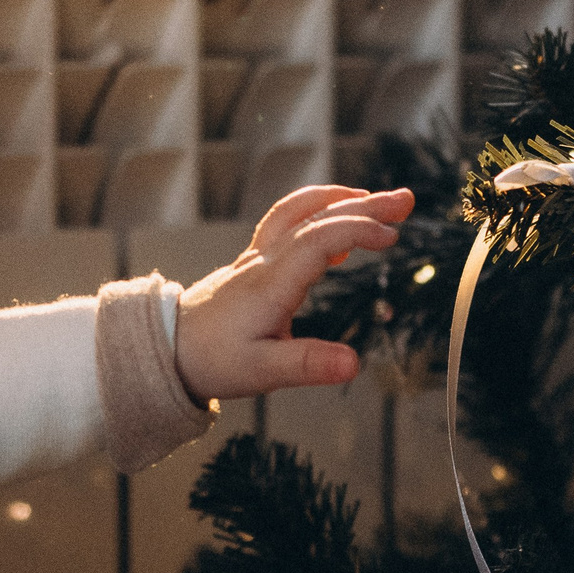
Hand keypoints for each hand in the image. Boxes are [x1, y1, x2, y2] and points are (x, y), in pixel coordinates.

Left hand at [174, 185, 412, 401]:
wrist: (167, 349)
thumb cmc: (212, 360)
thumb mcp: (262, 372)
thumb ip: (308, 365)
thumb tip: (354, 363)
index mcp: (270, 283)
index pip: (318, 239)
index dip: (357, 230)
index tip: (391, 236)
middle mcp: (264, 261)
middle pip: (316, 217)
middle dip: (364, 205)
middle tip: (406, 200)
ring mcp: (257, 258)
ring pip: (299, 213)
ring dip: (340, 201)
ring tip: (376, 200)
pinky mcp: (253, 264)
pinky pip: (288, 224)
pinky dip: (318, 216)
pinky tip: (341, 236)